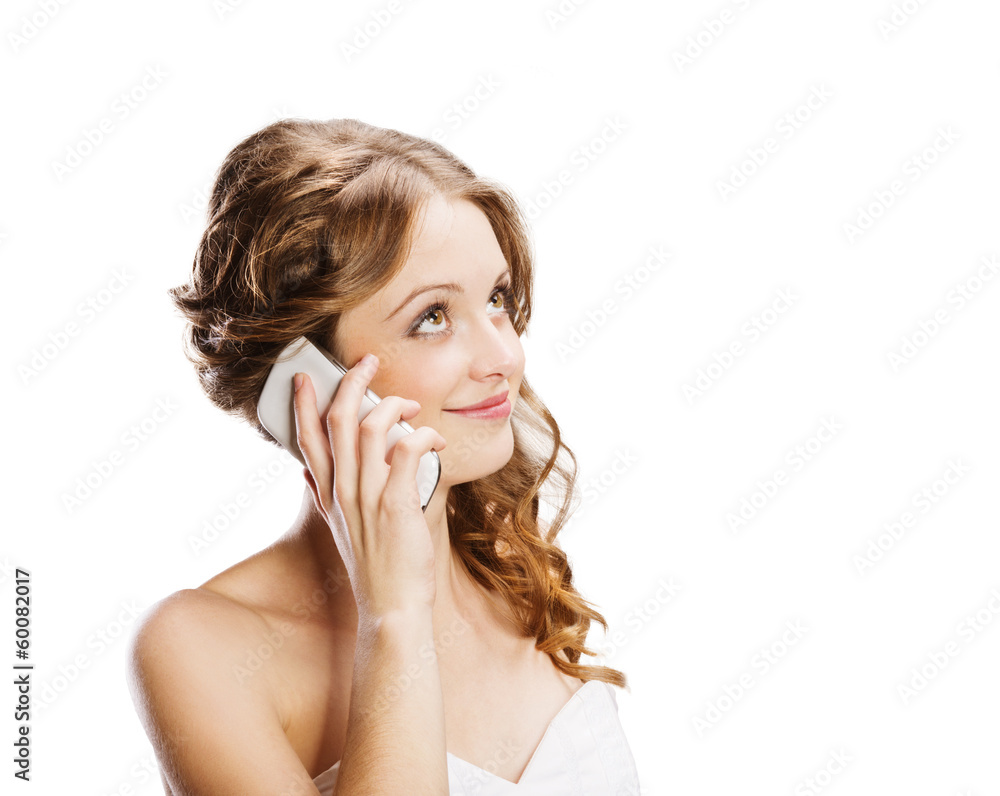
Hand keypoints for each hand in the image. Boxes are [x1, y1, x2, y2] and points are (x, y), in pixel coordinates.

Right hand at [292, 354, 446, 618]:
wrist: (391, 609)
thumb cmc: (376, 568)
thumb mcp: (339, 530)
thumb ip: (324, 498)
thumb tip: (309, 474)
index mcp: (329, 495)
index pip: (307, 439)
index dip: (304, 404)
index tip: (305, 377)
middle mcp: (342, 492)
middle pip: (337, 421)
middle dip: (352, 383)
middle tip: (369, 363)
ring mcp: (367, 498)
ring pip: (368, 428)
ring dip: (393, 406)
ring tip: (413, 407)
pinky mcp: (396, 505)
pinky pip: (406, 450)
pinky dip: (422, 435)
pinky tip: (436, 441)